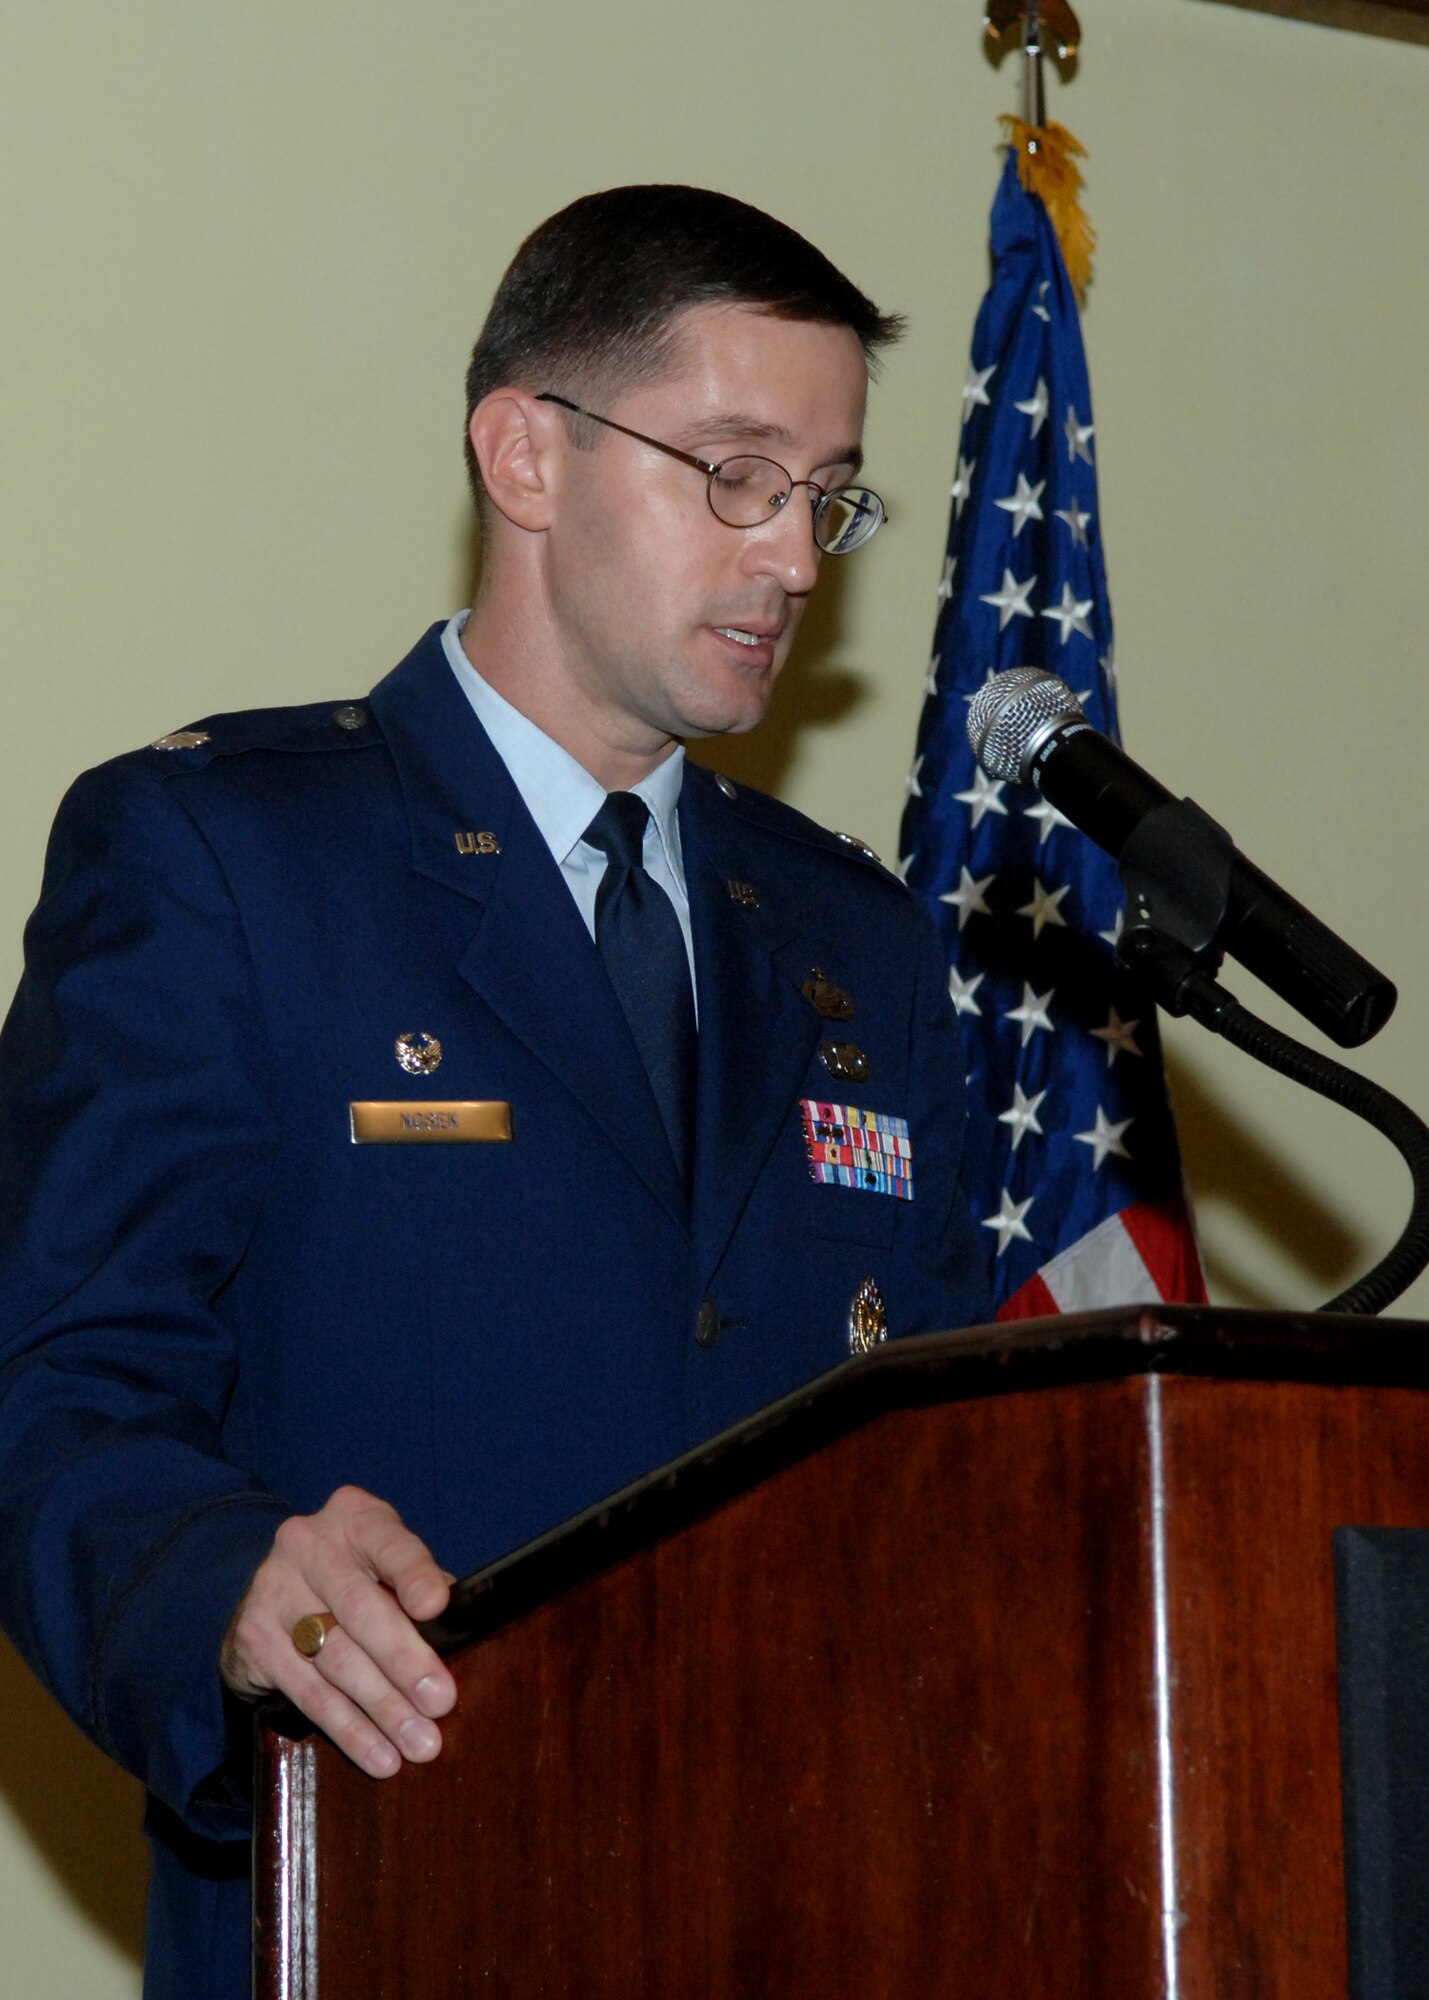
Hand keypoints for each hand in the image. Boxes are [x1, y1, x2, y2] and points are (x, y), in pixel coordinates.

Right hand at [221, 1484, 455, 1778]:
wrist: (271, 1587)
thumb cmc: (354, 1575)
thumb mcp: (384, 1563)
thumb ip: (417, 1587)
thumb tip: (460, 1629)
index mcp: (355, 1518)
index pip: (390, 1544)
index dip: (414, 1574)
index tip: (436, 1605)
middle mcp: (308, 1545)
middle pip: (360, 1608)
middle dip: (404, 1660)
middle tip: (440, 1701)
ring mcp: (274, 1590)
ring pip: (335, 1658)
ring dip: (382, 1708)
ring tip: (418, 1742)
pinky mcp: (254, 1639)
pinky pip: (308, 1692)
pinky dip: (348, 1728)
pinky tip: (378, 1753)